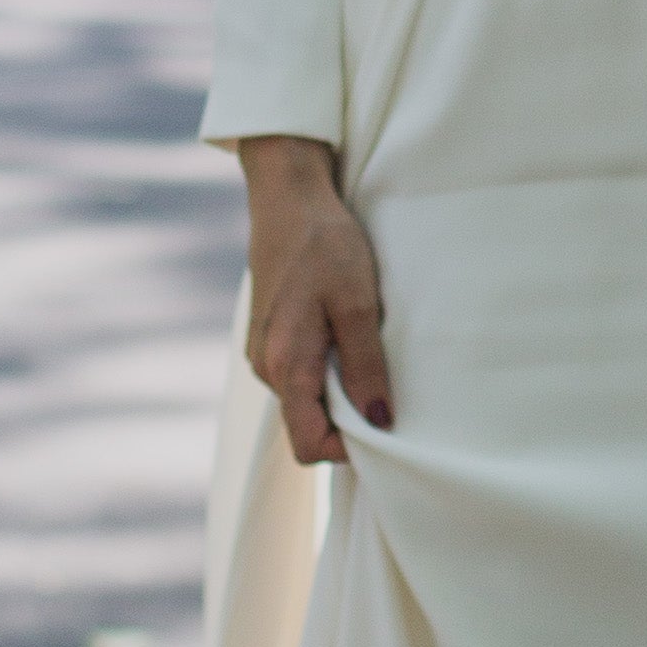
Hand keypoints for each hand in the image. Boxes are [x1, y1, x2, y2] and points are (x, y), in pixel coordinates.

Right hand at [236, 136, 393, 466]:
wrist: (288, 199)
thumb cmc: (325, 245)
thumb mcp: (358, 303)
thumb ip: (366, 367)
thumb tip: (379, 421)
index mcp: (285, 365)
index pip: (309, 444)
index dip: (347, 448)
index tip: (383, 422)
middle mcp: (265, 368)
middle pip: (307, 425)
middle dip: (347, 417)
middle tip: (383, 379)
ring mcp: (262, 353)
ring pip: (305, 399)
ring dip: (338, 389)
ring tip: (365, 346)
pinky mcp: (268, 338)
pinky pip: (299, 374)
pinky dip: (326, 368)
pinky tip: (345, 332)